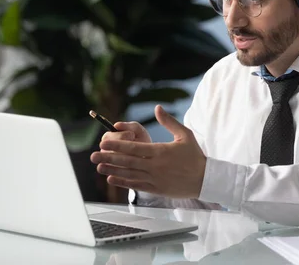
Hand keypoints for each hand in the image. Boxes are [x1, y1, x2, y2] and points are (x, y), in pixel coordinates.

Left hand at [90, 105, 206, 198]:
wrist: (205, 179)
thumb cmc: (195, 156)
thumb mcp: (185, 135)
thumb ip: (169, 122)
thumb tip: (157, 108)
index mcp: (161, 151)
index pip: (134, 148)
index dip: (118, 145)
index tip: (105, 142)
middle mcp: (155, 166)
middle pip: (127, 161)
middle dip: (109, 157)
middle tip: (93, 155)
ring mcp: (155, 179)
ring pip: (129, 174)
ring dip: (112, 170)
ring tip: (98, 166)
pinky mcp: (156, 189)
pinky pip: (136, 185)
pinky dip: (123, 182)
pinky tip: (112, 178)